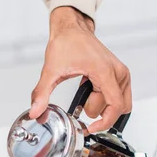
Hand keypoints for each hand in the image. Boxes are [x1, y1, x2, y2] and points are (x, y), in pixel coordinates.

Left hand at [31, 7, 131, 132]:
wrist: (72, 29)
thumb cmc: (66, 43)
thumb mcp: (51, 70)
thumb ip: (42, 94)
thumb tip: (36, 112)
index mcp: (105, 72)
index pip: (115, 106)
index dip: (105, 122)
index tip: (90, 128)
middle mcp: (118, 73)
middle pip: (116, 107)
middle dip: (98, 111)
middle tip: (81, 101)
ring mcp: (121, 73)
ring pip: (118, 103)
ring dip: (101, 104)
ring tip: (84, 92)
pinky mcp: (119, 74)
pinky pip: (118, 97)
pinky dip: (104, 99)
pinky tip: (89, 90)